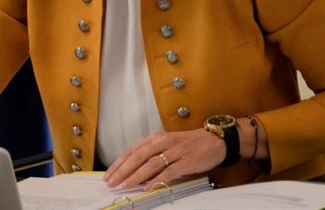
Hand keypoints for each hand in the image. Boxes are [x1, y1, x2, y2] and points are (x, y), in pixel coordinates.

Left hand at [103, 129, 224, 188]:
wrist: (215, 140)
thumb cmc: (189, 144)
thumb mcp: (167, 145)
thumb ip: (151, 155)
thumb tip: (133, 171)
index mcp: (156, 138)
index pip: (132, 151)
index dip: (119, 163)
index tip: (108, 175)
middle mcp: (163, 142)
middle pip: (138, 156)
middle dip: (123, 170)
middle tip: (112, 182)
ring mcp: (175, 151)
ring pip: (151, 163)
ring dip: (136, 175)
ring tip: (126, 185)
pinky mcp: (187, 161)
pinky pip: (170, 171)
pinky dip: (158, 179)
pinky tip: (149, 186)